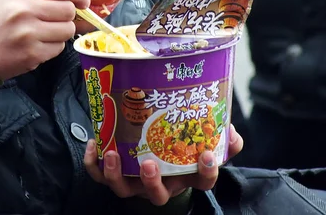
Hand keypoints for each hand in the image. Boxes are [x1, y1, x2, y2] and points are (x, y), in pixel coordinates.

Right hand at [0, 0, 89, 80]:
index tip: (83, 1)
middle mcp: (24, 9)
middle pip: (69, 10)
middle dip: (68, 17)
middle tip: (53, 21)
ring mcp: (28, 33)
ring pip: (67, 30)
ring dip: (60, 33)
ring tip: (42, 34)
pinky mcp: (31, 54)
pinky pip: (58, 48)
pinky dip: (52, 48)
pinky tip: (35, 46)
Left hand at [84, 124, 243, 205]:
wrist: (158, 153)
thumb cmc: (181, 150)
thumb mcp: (203, 143)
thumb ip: (222, 139)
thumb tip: (230, 131)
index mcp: (185, 177)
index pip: (202, 183)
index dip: (206, 172)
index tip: (207, 155)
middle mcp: (161, 184)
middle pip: (156, 194)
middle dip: (152, 181)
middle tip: (149, 164)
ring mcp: (136, 184)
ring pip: (124, 189)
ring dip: (117, 174)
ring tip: (113, 155)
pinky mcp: (117, 176)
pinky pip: (101, 176)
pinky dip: (95, 164)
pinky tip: (95, 144)